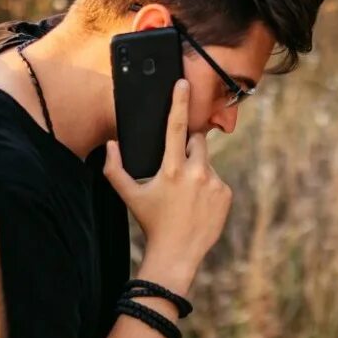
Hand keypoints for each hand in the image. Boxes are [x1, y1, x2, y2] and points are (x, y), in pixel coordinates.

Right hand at [102, 78, 231, 290]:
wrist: (178, 253)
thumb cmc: (152, 223)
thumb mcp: (129, 196)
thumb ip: (114, 169)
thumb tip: (111, 145)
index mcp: (171, 169)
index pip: (176, 127)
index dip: (179, 102)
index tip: (183, 83)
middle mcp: (196, 172)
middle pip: (197, 141)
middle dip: (188, 147)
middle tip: (177, 169)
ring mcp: (214, 183)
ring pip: (206, 162)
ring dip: (197, 169)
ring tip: (186, 194)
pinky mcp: (226, 194)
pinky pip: (217, 180)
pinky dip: (208, 186)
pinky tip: (198, 203)